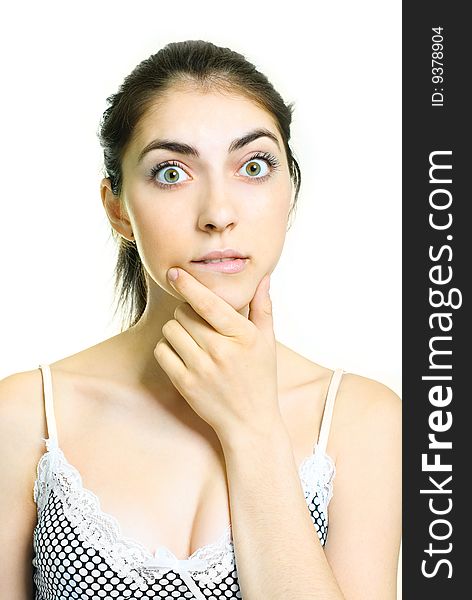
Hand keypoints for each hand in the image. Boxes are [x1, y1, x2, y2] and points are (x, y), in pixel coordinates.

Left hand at [154, 268, 280, 441]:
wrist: (250, 422)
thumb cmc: (260, 378)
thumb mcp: (267, 342)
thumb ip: (263, 307)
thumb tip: (263, 277)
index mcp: (243, 336)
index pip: (208, 304)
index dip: (189, 285)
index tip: (175, 272)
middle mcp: (221, 351)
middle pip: (184, 313)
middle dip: (187, 311)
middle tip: (198, 321)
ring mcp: (201, 369)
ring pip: (170, 330)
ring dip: (176, 329)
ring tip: (191, 338)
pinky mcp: (185, 384)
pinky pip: (162, 352)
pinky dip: (167, 348)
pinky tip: (182, 353)